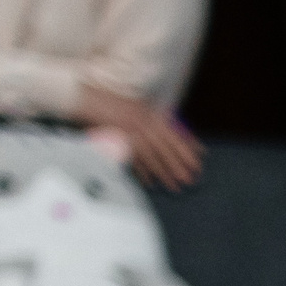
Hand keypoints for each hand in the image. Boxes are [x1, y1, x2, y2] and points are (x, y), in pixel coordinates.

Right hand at [73, 84, 203, 189]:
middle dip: (179, 164)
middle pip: (165, 148)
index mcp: (150, 114)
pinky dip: (142, 172)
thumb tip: (172, 133)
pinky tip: (150, 182)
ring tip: (174, 186)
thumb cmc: (112, 104)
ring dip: (164, 173)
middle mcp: (142, 123)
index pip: (174, 133)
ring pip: (151, 156)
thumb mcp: (137, 108)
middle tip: (191, 179)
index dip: (188, 147)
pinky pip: (132, 159)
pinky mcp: (117, 141)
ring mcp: (130, 132)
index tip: (200, 158)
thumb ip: (154, 120)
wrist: (85, 99)